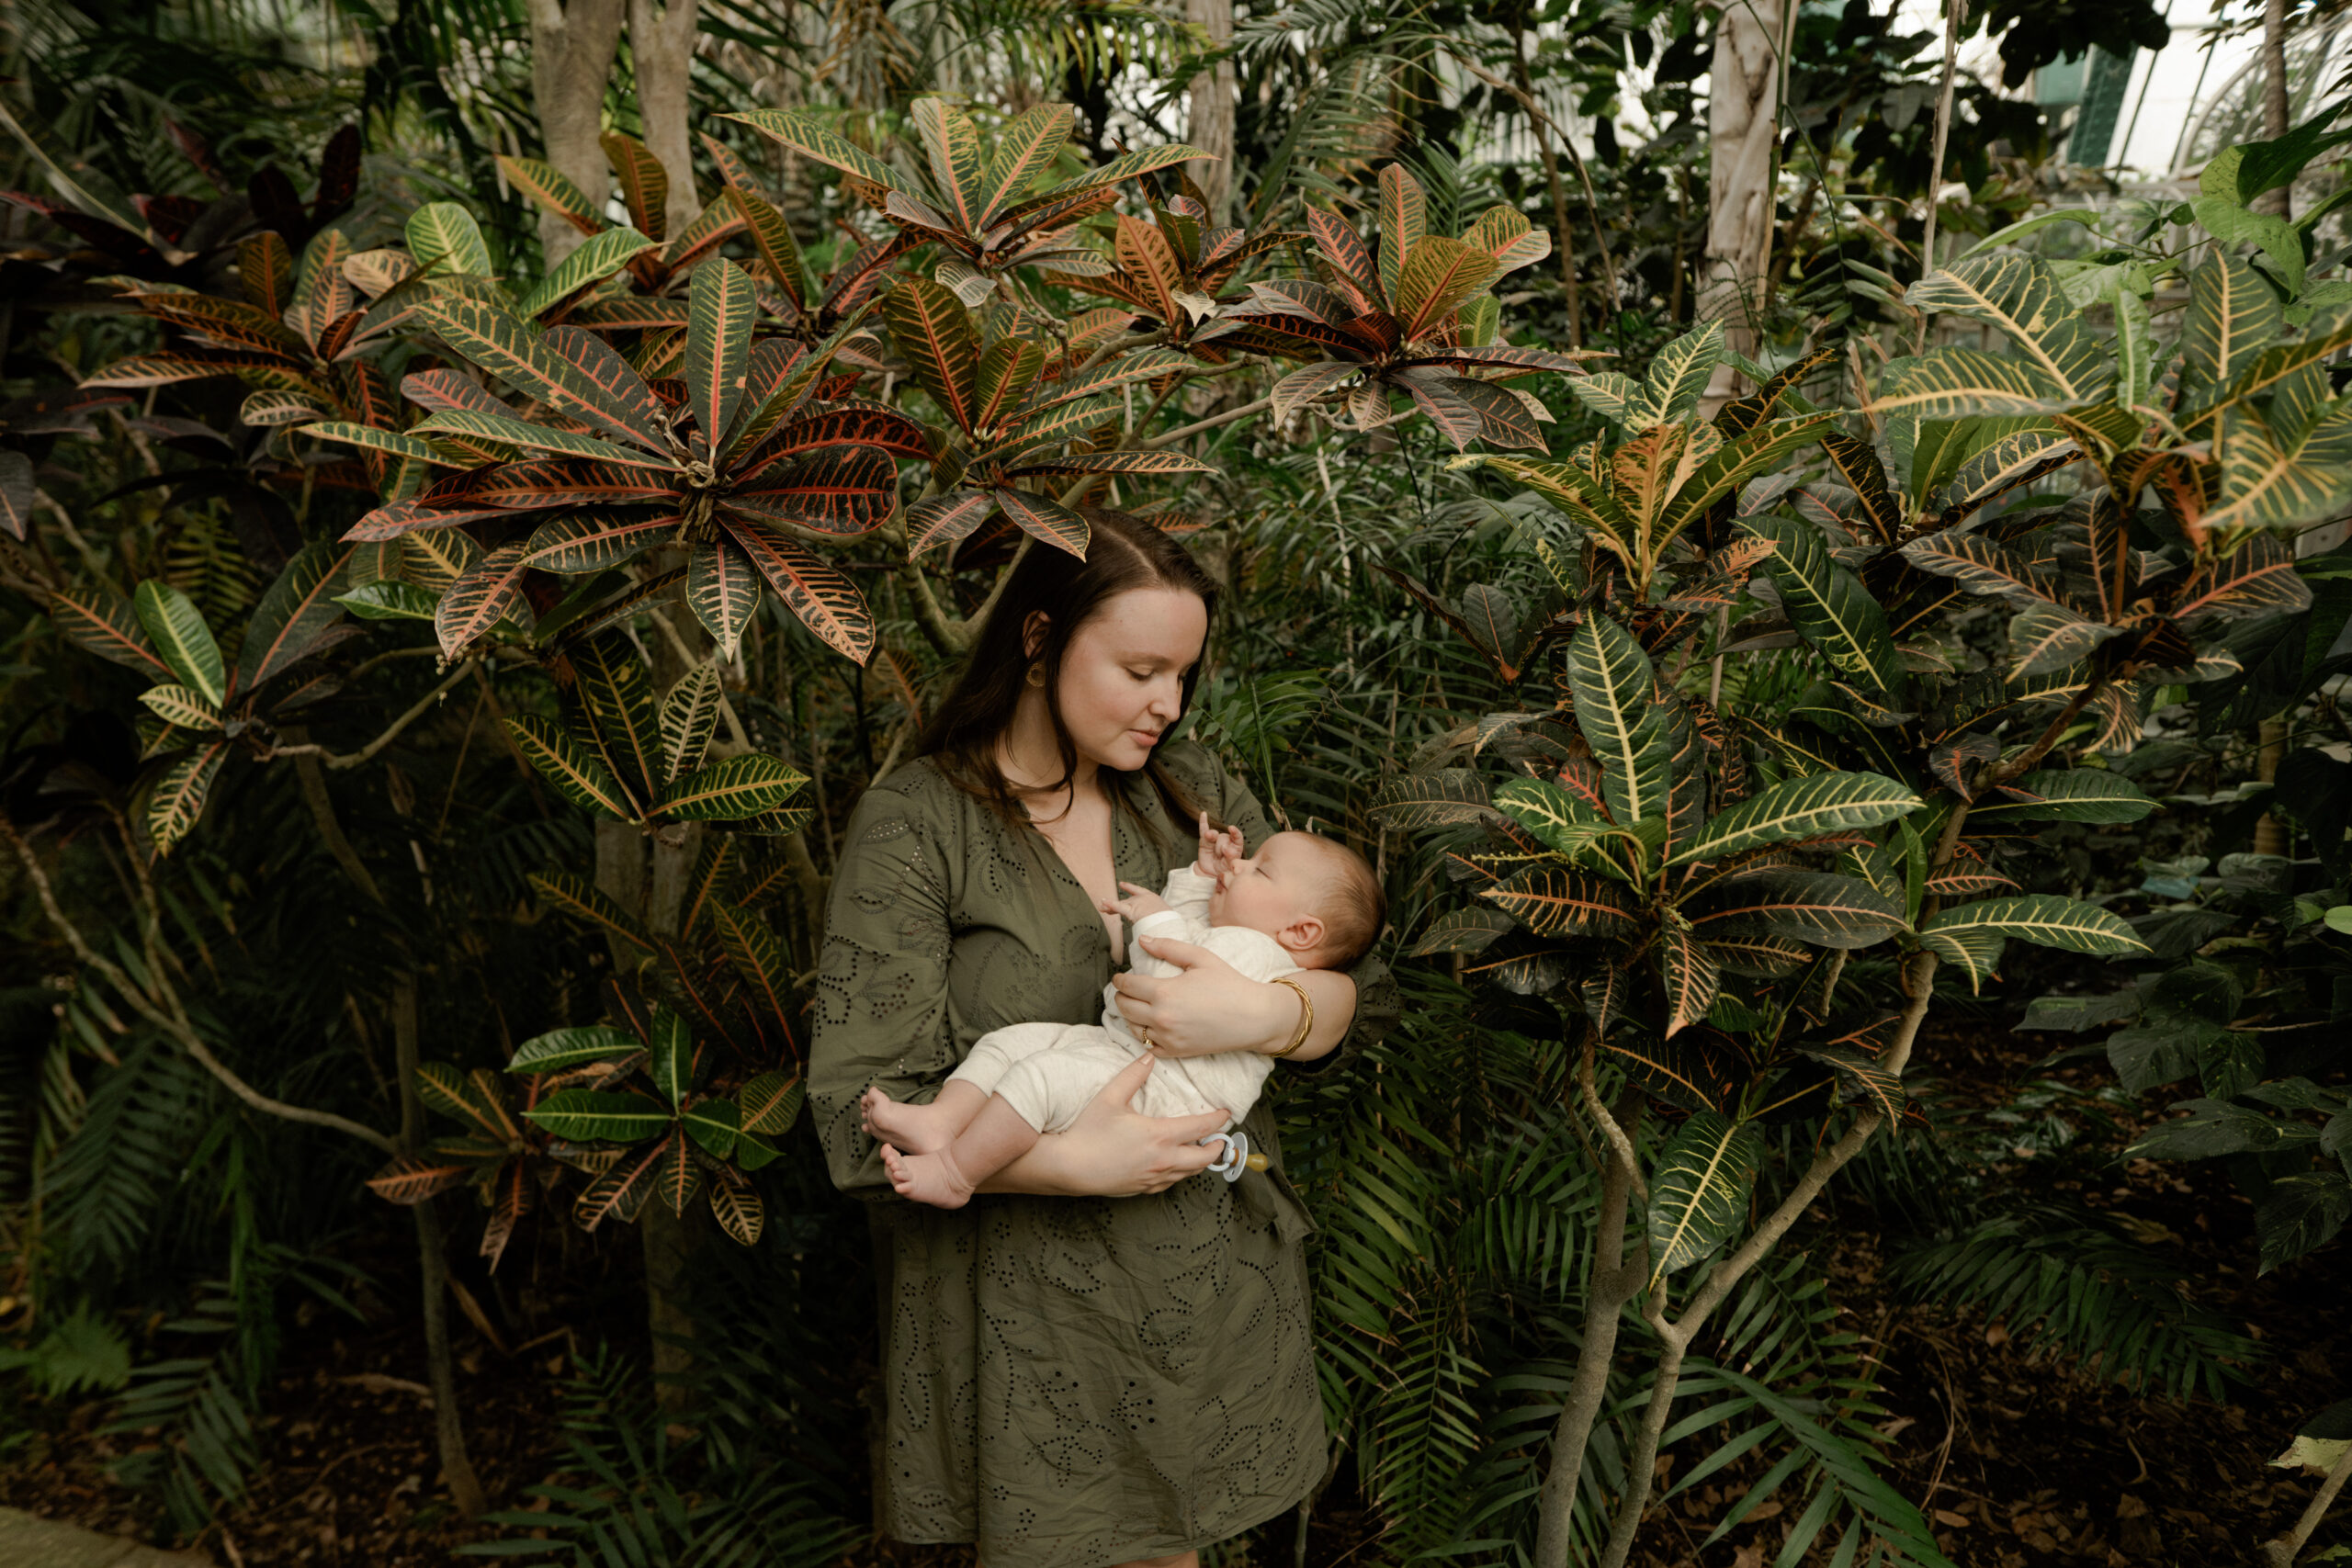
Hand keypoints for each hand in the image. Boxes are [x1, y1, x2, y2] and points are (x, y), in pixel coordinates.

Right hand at [1027, 1054, 1228, 1195]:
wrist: (1068, 1167)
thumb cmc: (1087, 1132)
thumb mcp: (1110, 1097)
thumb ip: (1132, 1075)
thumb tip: (1149, 1057)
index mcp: (1160, 1136)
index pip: (1201, 1127)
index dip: (1217, 1120)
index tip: (1226, 1114)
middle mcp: (1163, 1160)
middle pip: (1203, 1157)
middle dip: (1217, 1147)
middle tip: (1221, 1138)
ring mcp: (1153, 1177)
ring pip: (1188, 1173)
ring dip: (1200, 1161)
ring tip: (1202, 1150)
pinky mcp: (1142, 1188)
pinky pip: (1171, 1183)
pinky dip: (1180, 1173)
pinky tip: (1176, 1166)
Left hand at [1098, 880, 1170, 921]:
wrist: (1170, 923)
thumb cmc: (1170, 921)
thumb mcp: (1166, 917)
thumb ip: (1158, 919)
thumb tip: (1157, 927)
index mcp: (1152, 898)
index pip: (1139, 891)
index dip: (1129, 888)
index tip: (1121, 884)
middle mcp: (1143, 898)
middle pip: (1127, 901)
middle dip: (1116, 905)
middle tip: (1107, 908)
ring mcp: (1137, 903)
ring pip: (1121, 905)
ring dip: (1110, 907)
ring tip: (1101, 907)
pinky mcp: (1132, 910)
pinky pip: (1118, 907)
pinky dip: (1110, 904)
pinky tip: (1103, 902)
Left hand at [1111, 935, 1290, 1058]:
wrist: (1254, 1017)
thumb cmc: (1229, 984)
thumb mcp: (1200, 958)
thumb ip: (1168, 947)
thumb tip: (1142, 940)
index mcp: (1164, 992)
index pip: (1127, 986)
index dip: (1120, 979)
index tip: (1120, 977)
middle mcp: (1161, 1018)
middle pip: (1124, 1007)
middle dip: (1120, 996)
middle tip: (1125, 991)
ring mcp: (1168, 1038)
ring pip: (1133, 1028)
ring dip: (1130, 1016)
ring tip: (1137, 1006)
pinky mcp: (1177, 1052)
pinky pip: (1148, 1047)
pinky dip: (1144, 1036)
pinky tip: (1150, 1026)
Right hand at [1194, 811, 1244, 880]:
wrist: (1210, 875)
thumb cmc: (1223, 870)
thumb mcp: (1230, 867)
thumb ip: (1231, 858)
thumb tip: (1227, 850)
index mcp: (1235, 847)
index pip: (1237, 837)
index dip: (1235, 832)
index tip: (1232, 829)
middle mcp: (1226, 842)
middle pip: (1224, 837)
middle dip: (1221, 846)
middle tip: (1221, 855)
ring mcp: (1215, 840)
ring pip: (1213, 834)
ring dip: (1211, 835)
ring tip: (1209, 838)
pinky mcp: (1204, 841)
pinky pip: (1203, 830)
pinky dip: (1203, 822)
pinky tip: (1203, 814)